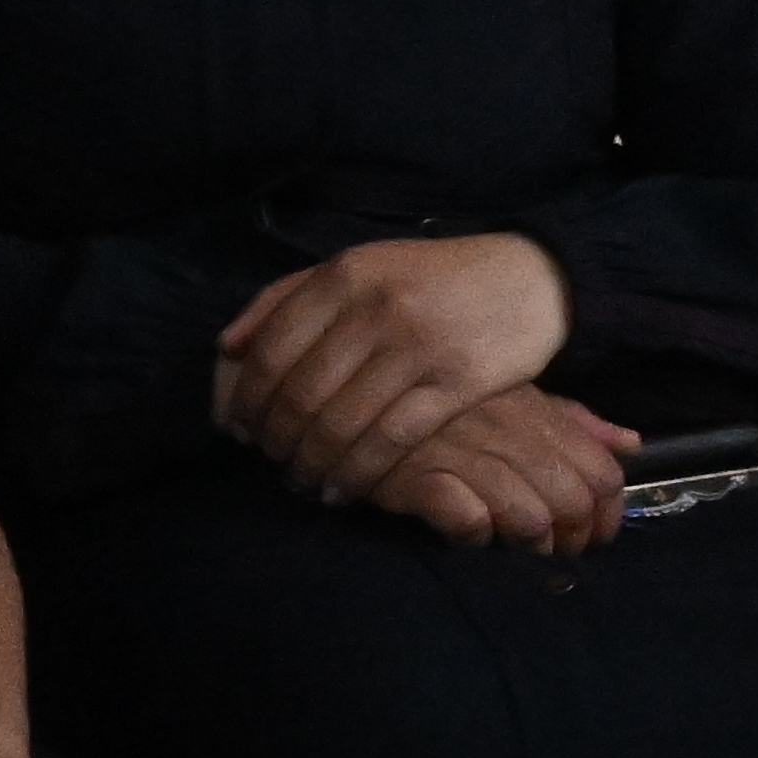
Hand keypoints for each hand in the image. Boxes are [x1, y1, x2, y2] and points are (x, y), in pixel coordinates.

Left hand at [216, 234, 569, 502]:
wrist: (530, 277)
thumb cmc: (430, 279)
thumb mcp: (360, 267)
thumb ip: (288, 297)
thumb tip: (227, 346)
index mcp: (344, 275)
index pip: (271, 350)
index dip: (248, 400)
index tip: (241, 429)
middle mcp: (376, 308)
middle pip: (301, 394)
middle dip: (276, 440)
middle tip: (272, 461)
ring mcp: (418, 346)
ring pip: (340, 424)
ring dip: (311, 464)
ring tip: (302, 481)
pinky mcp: (457, 383)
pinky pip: (390, 442)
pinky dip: (356, 474)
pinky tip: (343, 489)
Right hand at [364, 386, 636, 553]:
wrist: (347, 396)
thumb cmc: (439, 405)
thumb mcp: (510, 396)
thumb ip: (570, 421)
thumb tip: (629, 443)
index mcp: (534, 408)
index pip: (600, 469)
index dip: (607, 512)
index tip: (595, 535)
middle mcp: (505, 428)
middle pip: (571, 499)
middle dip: (573, 538)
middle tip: (556, 552)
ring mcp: (461, 452)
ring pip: (528, 516)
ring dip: (530, 545)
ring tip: (516, 551)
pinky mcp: (418, 478)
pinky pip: (467, 521)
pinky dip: (476, 537)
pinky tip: (466, 534)